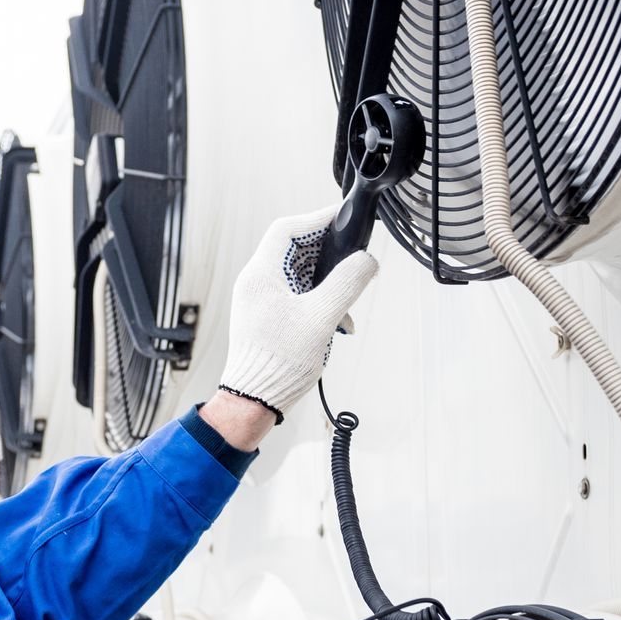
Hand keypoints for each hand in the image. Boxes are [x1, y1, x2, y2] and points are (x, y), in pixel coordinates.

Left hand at [217, 205, 378, 420]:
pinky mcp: (268, 317)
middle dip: (327, 253)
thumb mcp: (321, 318)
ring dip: (327, 282)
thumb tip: (366, 260)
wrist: (254, 401)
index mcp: (261, 275)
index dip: (317, 219)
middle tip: (352, 257)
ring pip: (299, 274)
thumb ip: (346, 284)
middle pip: (295, 250)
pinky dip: (318, 301)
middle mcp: (256, 283)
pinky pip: (297, 296)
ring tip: (347, 300)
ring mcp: (260, 301)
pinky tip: (336, 321)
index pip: (288, 229)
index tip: (342, 218)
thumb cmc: (278, 364)